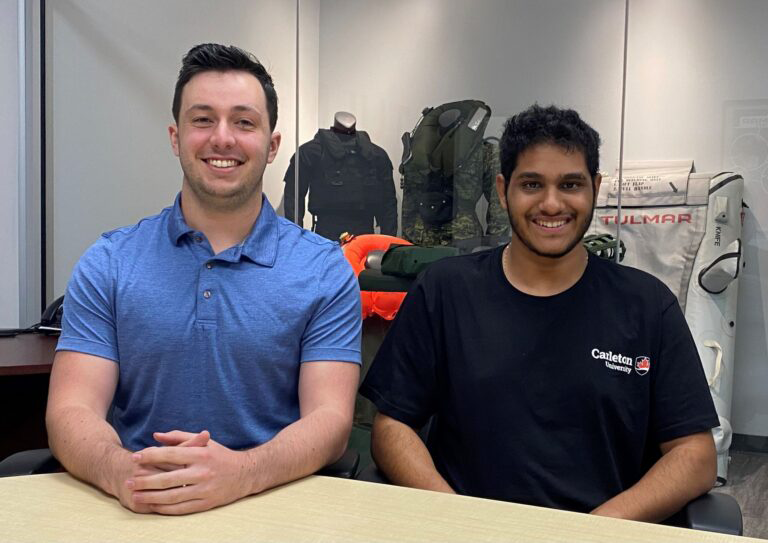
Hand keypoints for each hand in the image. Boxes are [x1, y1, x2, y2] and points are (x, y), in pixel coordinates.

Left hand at [127, 431, 254, 514]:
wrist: (245, 473)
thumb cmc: (220, 455)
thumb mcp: (203, 442)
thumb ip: (179, 437)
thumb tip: (156, 436)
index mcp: (200, 454)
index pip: (170, 455)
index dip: (150, 456)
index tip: (134, 457)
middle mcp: (202, 472)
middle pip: (167, 478)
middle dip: (145, 481)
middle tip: (128, 481)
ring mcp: (204, 489)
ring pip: (171, 496)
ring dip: (150, 497)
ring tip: (135, 496)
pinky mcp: (206, 503)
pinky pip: (181, 508)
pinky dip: (164, 508)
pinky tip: (153, 506)